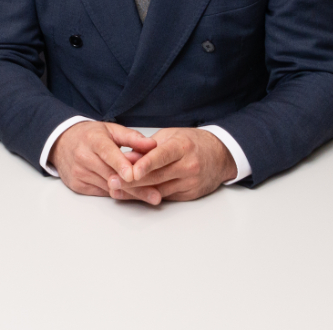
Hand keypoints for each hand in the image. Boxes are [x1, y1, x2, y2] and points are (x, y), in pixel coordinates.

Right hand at [49, 121, 157, 196]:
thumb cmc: (90, 136)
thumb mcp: (110, 130)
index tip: (133, 175)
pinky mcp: (77, 185)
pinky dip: (118, 194)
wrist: (61, 142)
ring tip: (150, 197)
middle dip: (135, 187)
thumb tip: (152, 145)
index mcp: (93, 140)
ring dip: (130, 194)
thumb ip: (132, 137)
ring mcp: (79, 173)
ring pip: (108, 188)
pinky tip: (133, 196)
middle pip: (111, 176)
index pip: (107, 153)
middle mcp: (83, 157)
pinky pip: (102, 193)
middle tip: (155, 195)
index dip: (121, 165)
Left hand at [110, 127, 235, 204]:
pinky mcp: (190, 194)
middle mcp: (188, 165)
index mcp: (183, 146)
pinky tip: (133, 195)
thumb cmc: (192, 142)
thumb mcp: (171, 136)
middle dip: (132, 181)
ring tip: (116, 190)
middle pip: (157, 176)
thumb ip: (149, 147)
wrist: (220, 155)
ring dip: (136, 192)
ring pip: (159, 190)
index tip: (131, 170)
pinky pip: (165, 197)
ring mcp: (190, 182)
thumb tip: (126, 157)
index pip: (162, 156)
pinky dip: (148, 196)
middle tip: (112, 182)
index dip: (146, 164)